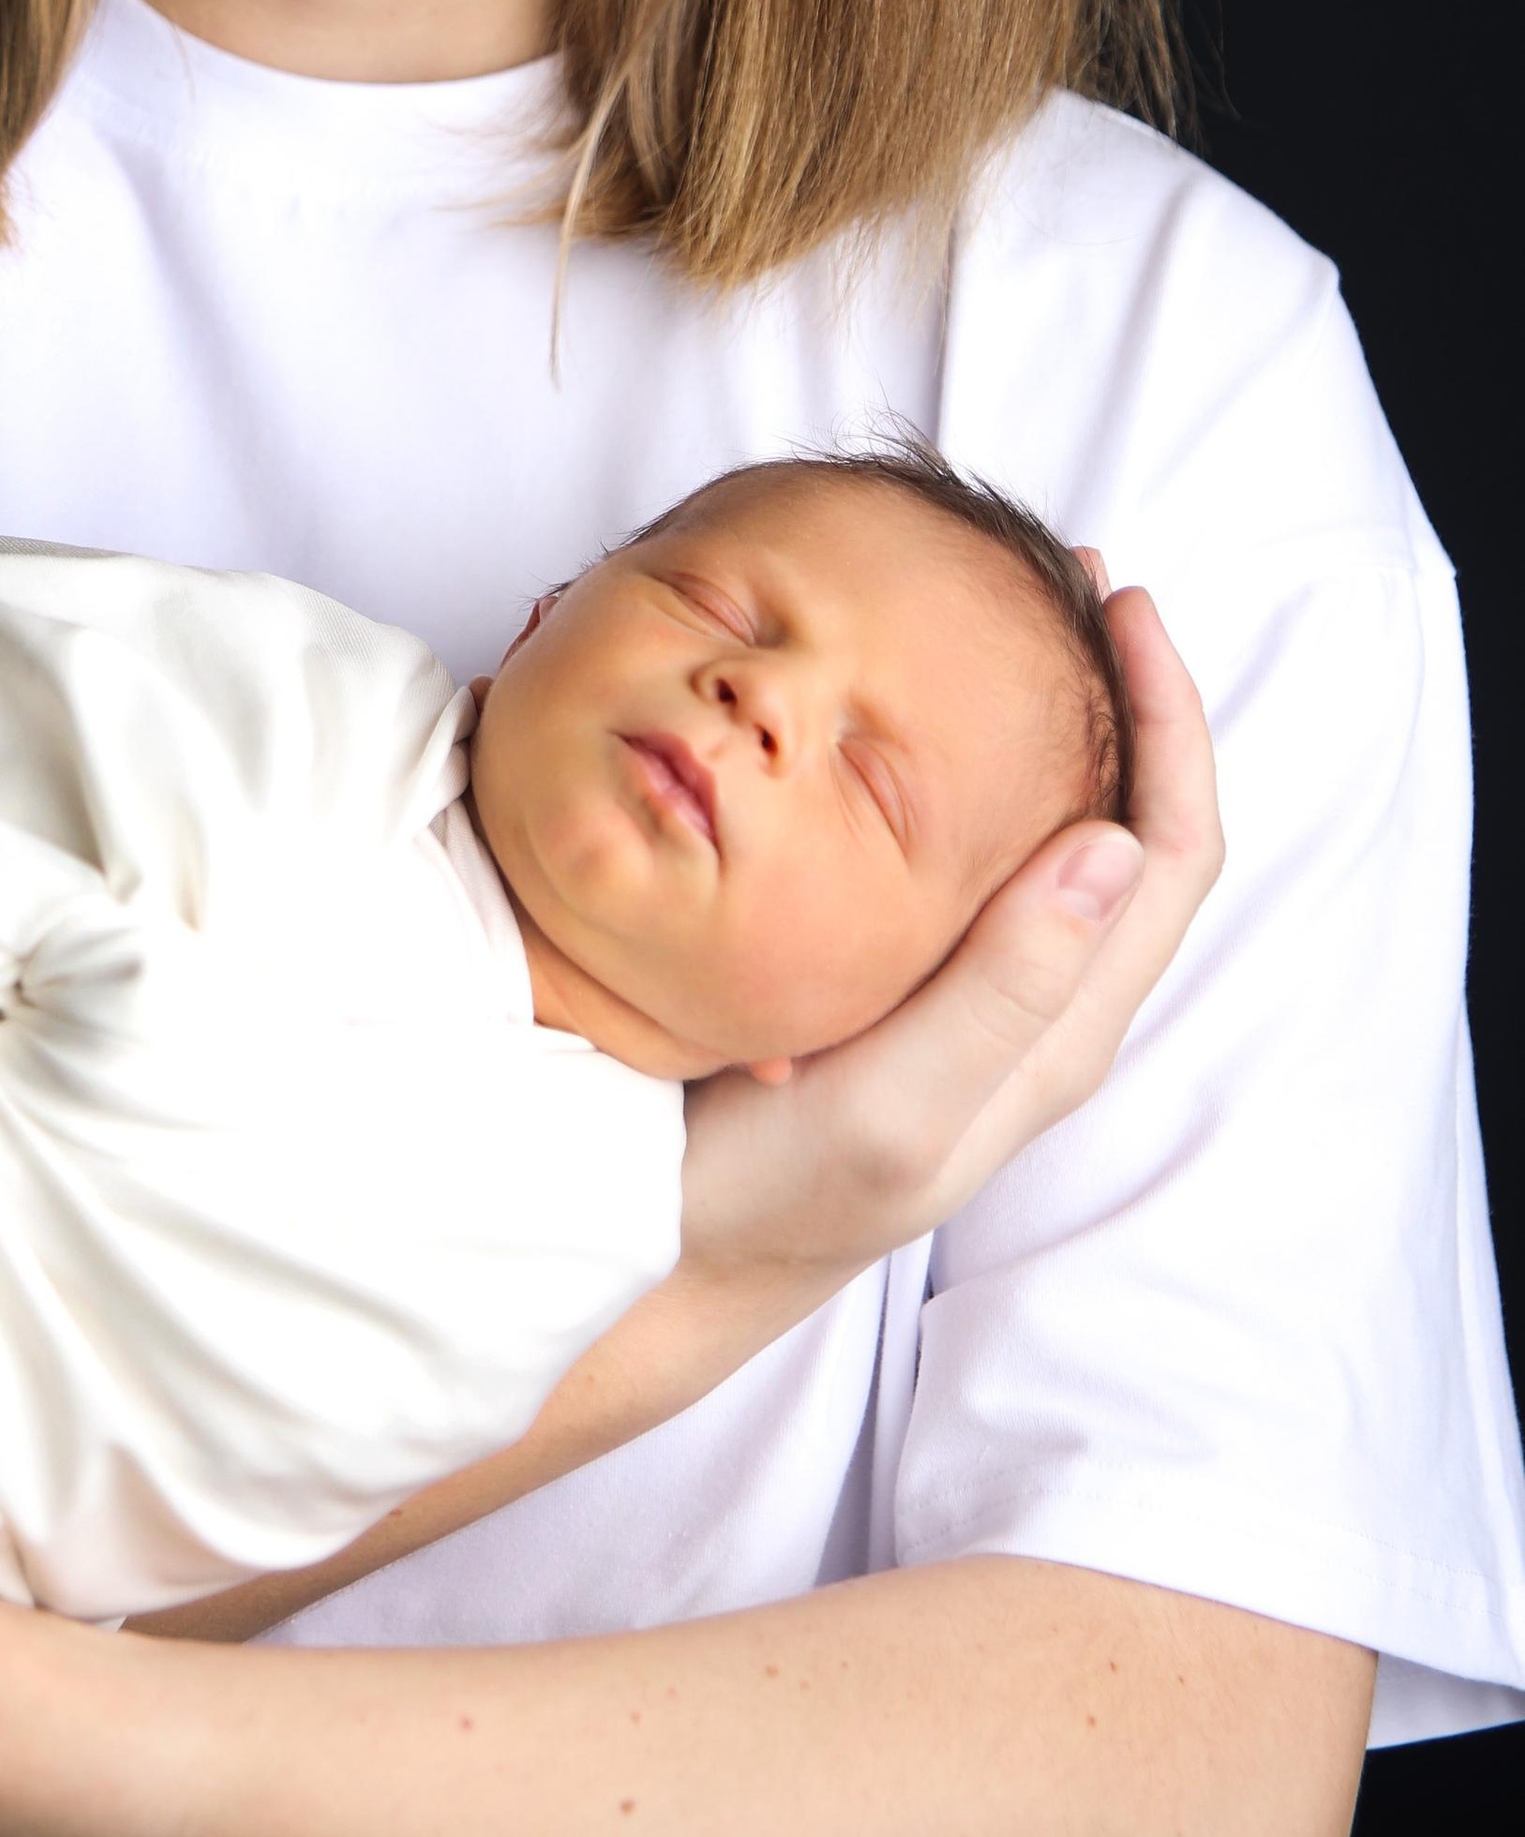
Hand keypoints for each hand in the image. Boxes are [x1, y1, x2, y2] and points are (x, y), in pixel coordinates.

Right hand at [678, 585, 1219, 1287]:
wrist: (667, 1261)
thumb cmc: (768, 1193)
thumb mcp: (892, 1105)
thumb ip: (1003, 989)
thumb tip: (1115, 846)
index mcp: (1058, 1029)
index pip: (1169, 847)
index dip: (1170, 716)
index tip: (1119, 602)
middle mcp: (1039, 1008)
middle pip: (1135, 822)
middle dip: (1127, 691)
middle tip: (1068, 574)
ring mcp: (976, 997)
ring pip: (1064, 832)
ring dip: (1061, 719)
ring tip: (1014, 616)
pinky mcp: (906, 984)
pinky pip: (984, 851)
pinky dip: (978, 760)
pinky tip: (915, 716)